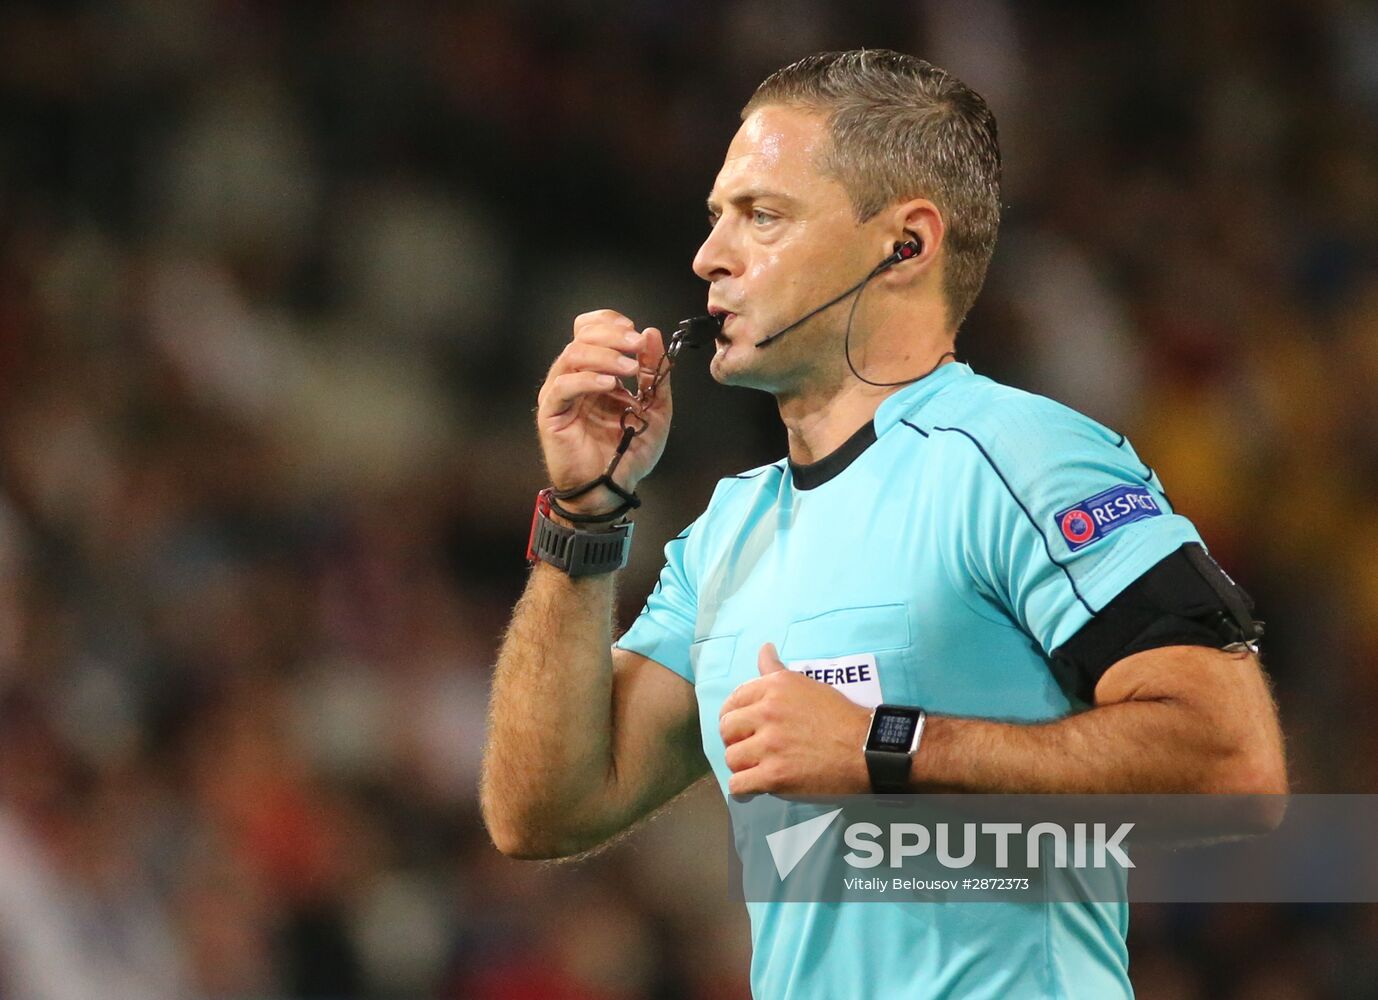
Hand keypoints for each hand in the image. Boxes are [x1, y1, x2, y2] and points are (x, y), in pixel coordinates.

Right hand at [536, 310, 670, 515]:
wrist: (611, 488)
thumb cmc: (628, 453)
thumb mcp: (655, 409)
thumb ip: (655, 373)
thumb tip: (652, 334)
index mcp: (595, 372)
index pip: (590, 330)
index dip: (610, 323)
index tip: (636, 333)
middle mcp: (575, 378)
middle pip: (582, 337)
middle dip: (612, 335)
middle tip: (637, 345)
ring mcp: (560, 393)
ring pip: (573, 355)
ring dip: (605, 355)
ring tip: (630, 368)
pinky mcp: (551, 412)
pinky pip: (563, 385)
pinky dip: (587, 379)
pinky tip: (610, 385)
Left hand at [719, 644, 871, 795]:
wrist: (867, 749)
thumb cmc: (841, 717)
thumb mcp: (807, 685)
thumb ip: (777, 671)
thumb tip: (764, 648)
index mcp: (775, 687)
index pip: (733, 700)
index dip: (736, 716)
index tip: (745, 727)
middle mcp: (768, 712)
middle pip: (727, 728)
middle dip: (736, 740)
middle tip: (752, 748)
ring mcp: (771, 745)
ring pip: (731, 758)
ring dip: (742, 766)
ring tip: (757, 768)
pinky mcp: (775, 775)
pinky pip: (738, 785)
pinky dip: (744, 789)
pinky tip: (755, 787)